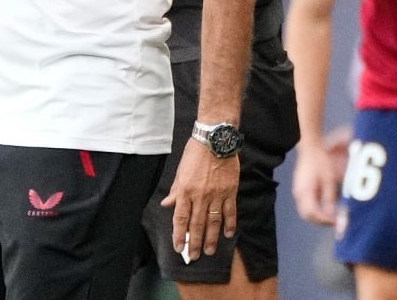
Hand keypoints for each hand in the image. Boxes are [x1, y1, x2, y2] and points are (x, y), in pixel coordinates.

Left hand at [160, 138, 238, 261]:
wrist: (214, 140)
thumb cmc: (194, 153)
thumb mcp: (180, 170)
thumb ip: (175, 190)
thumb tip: (167, 204)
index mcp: (185, 190)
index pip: (181, 218)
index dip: (179, 234)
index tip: (179, 247)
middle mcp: (200, 196)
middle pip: (197, 224)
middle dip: (195, 242)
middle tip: (194, 256)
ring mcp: (216, 195)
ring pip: (213, 222)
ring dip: (212, 239)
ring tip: (210, 251)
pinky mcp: (230, 192)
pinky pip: (230, 212)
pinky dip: (229, 224)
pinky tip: (228, 235)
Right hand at [293, 142, 341, 224]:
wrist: (310, 149)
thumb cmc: (320, 162)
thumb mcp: (329, 180)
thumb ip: (329, 199)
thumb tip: (332, 215)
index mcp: (304, 191)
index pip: (311, 214)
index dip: (324, 221)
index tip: (337, 222)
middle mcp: (298, 194)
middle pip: (307, 215)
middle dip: (321, 221)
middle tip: (335, 221)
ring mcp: (298, 192)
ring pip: (306, 212)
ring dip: (318, 217)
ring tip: (332, 216)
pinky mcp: (301, 190)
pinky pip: (307, 205)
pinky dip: (316, 210)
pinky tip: (326, 208)